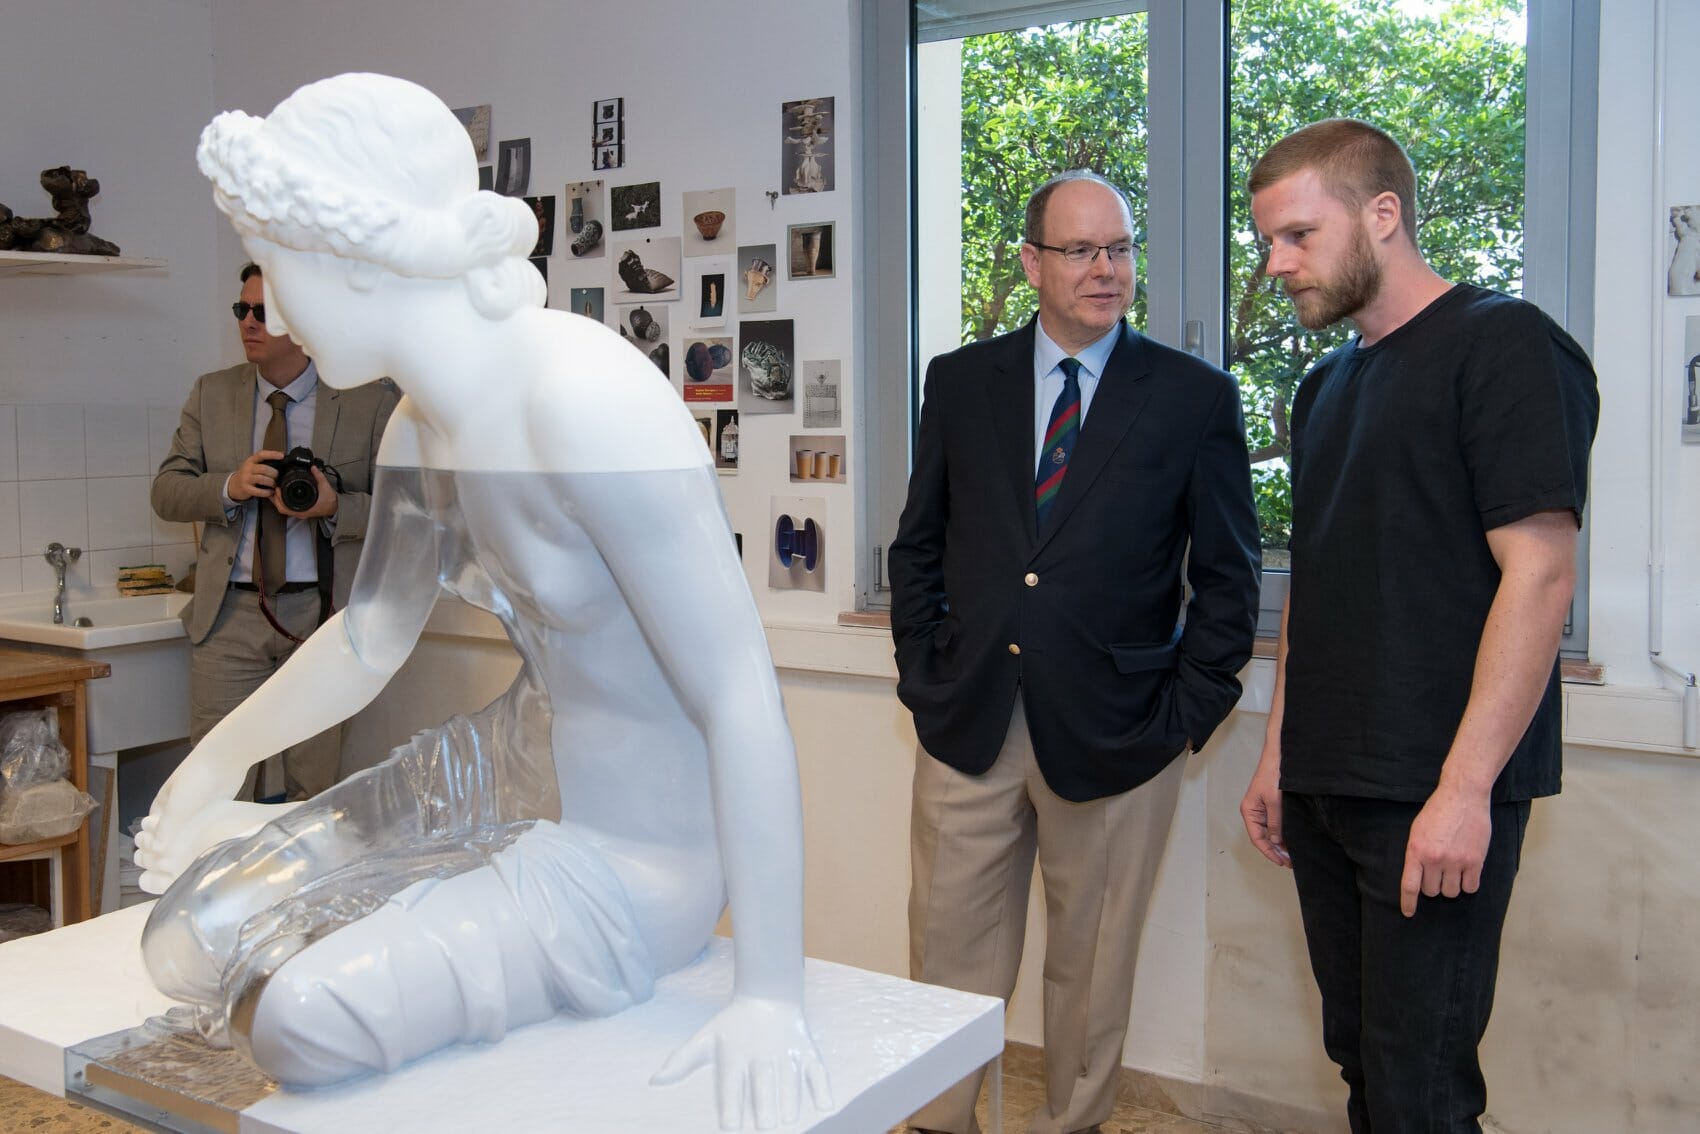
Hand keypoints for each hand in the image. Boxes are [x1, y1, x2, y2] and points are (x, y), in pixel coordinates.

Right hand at [133, 745, 276, 891]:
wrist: (225, 758)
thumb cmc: (195, 780)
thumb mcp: (176, 808)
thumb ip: (165, 830)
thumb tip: (156, 851)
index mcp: (163, 800)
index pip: (152, 825)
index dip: (152, 840)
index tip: (156, 858)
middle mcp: (179, 802)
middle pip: (172, 826)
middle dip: (172, 842)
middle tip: (175, 861)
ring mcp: (198, 802)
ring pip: (191, 825)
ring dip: (191, 837)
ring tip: (193, 856)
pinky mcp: (216, 803)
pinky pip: (208, 822)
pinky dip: (206, 831)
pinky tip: (210, 843)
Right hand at [229, 450, 284, 501]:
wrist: (235, 485)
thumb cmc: (249, 474)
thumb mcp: (254, 465)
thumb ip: (264, 463)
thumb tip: (282, 459)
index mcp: (251, 460)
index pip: (261, 455)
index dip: (272, 454)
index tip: (282, 456)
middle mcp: (247, 468)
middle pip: (264, 469)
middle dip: (274, 473)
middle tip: (277, 477)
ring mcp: (246, 478)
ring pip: (262, 479)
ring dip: (271, 482)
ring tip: (273, 485)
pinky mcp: (246, 488)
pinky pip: (259, 491)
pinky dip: (267, 492)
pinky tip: (270, 492)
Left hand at [271, 465, 337, 520]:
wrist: (335, 508)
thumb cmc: (330, 501)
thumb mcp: (325, 486)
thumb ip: (318, 476)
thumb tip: (312, 468)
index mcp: (304, 509)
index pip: (285, 507)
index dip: (278, 498)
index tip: (277, 488)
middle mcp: (300, 512)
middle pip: (281, 508)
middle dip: (275, 498)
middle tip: (274, 488)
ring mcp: (300, 513)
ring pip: (283, 509)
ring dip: (278, 500)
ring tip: (276, 490)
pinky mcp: (301, 511)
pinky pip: (288, 508)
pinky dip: (283, 501)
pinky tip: (282, 495)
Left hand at [652, 996, 832, 1130]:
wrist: (767, 995)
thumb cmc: (732, 1027)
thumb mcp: (704, 1039)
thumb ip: (681, 1062)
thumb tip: (653, 1081)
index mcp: (735, 1053)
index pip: (733, 1082)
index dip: (732, 1104)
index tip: (730, 1125)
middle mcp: (761, 1053)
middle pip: (763, 1081)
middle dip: (764, 1104)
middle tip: (764, 1126)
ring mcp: (786, 1051)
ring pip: (790, 1078)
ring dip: (790, 1099)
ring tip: (788, 1120)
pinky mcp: (806, 1049)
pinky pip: (817, 1069)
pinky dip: (821, 1086)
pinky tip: (823, 1105)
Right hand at [1239, 747, 1289, 867]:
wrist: (1280, 756)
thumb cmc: (1273, 774)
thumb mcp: (1275, 801)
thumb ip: (1275, 822)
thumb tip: (1276, 840)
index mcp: (1249, 811)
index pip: (1257, 838)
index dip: (1269, 852)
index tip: (1281, 862)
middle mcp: (1254, 812)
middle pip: (1263, 837)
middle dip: (1275, 850)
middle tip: (1290, 862)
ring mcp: (1263, 809)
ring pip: (1270, 832)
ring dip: (1280, 843)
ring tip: (1292, 855)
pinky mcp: (1271, 805)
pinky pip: (1275, 824)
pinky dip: (1282, 833)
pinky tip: (1291, 840)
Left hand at [1399, 783, 1492, 916]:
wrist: (1463, 796)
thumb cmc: (1438, 811)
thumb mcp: (1417, 830)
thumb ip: (1417, 853)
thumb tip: (1418, 877)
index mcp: (1416, 851)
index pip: (1410, 886)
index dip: (1408, 903)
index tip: (1409, 913)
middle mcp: (1435, 859)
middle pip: (1432, 891)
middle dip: (1434, 886)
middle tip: (1438, 873)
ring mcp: (1456, 861)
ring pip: (1451, 892)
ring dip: (1451, 886)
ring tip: (1453, 870)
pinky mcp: (1475, 861)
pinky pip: (1471, 887)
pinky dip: (1468, 884)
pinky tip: (1467, 873)